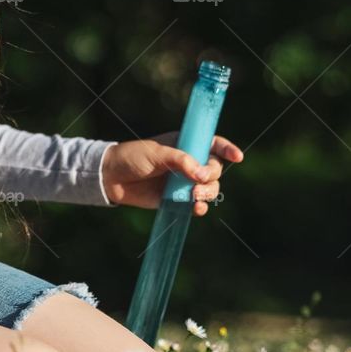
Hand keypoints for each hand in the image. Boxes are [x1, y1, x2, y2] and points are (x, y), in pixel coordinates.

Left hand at [101, 131, 243, 214]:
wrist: (112, 178)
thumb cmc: (133, 157)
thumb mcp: (156, 153)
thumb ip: (180, 160)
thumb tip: (200, 174)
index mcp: (185, 144)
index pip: (212, 143)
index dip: (227, 149)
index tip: (237, 157)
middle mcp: (189, 162)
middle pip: (214, 169)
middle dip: (212, 176)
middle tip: (199, 181)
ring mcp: (184, 181)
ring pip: (210, 188)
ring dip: (208, 193)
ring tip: (194, 196)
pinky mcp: (177, 199)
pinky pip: (197, 204)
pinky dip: (200, 207)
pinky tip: (196, 208)